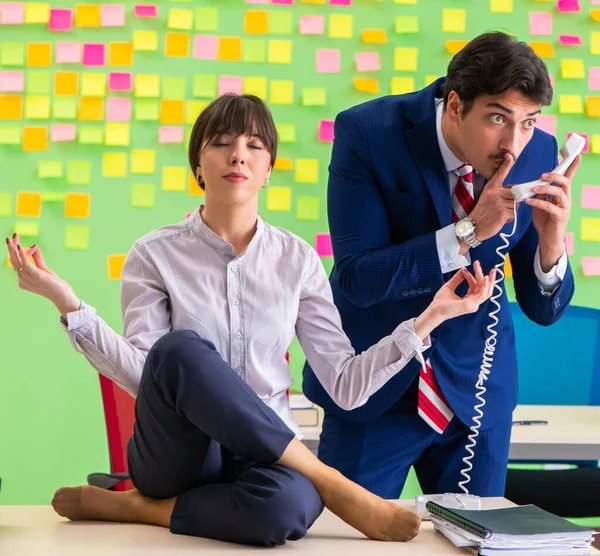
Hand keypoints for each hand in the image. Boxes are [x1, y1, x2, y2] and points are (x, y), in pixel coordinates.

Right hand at [6, 233, 79, 316]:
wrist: (63, 296)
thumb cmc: (55, 285)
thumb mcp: (44, 270)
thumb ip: (38, 259)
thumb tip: (33, 246)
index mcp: (23, 279)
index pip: (17, 263)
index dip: (19, 252)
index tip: (28, 244)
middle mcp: (23, 280)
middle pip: (14, 261)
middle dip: (11, 248)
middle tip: (10, 236)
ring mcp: (28, 279)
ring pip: (17, 261)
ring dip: (14, 248)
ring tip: (13, 237)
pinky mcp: (37, 276)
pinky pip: (26, 263)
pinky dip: (22, 254)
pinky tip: (20, 245)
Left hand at [414, 261, 495, 338]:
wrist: (434, 310)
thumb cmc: (440, 302)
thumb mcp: (449, 287)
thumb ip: (457, 278)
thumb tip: (463, 269)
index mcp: (469, 299)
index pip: (476, 286)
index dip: (472, 276)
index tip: (465, 269)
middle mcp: (473, 303)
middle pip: (484, 288)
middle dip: (484, 276)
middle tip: (480, 264)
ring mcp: (473, 305)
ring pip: (486, 291)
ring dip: (488, 280)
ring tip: (488, 271)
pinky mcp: (470, 305)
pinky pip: (482, 295)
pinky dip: (486, 286)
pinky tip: (486, 279)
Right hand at [468, 153, 515, 242]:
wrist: (474, 226)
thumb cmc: (482, 213)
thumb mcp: (487, 199)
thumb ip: (499, 193)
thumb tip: (515, 192)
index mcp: (490, 188)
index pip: (500, 174)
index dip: (505, 165)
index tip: (509, 156)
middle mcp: (495, 193)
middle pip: (515, 192)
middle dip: (513, 201)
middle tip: (503, 207)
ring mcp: (499, 202)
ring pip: (516, 204)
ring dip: (511, 210)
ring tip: (500, 214)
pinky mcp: (503, 212)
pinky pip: (514, 213)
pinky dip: (510, 218)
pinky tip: (501, 219)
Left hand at [525, 155, 578, 271]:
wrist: (547, 239)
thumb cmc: (544, 220)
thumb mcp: (540, 203)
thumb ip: (539, 193)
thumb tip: (533, 183)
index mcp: (561, 194)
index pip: (568, 178)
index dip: (572, 167)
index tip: (576, 155)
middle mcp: (565, 199)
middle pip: (565, 182)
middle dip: (555, 176)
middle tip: (542, 175)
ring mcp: (564, 208)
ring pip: (559, 193)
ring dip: (546, 188)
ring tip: (533, 188)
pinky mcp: (559, 217)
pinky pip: (549, 206)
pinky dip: (538, 202)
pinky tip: (528, 201)